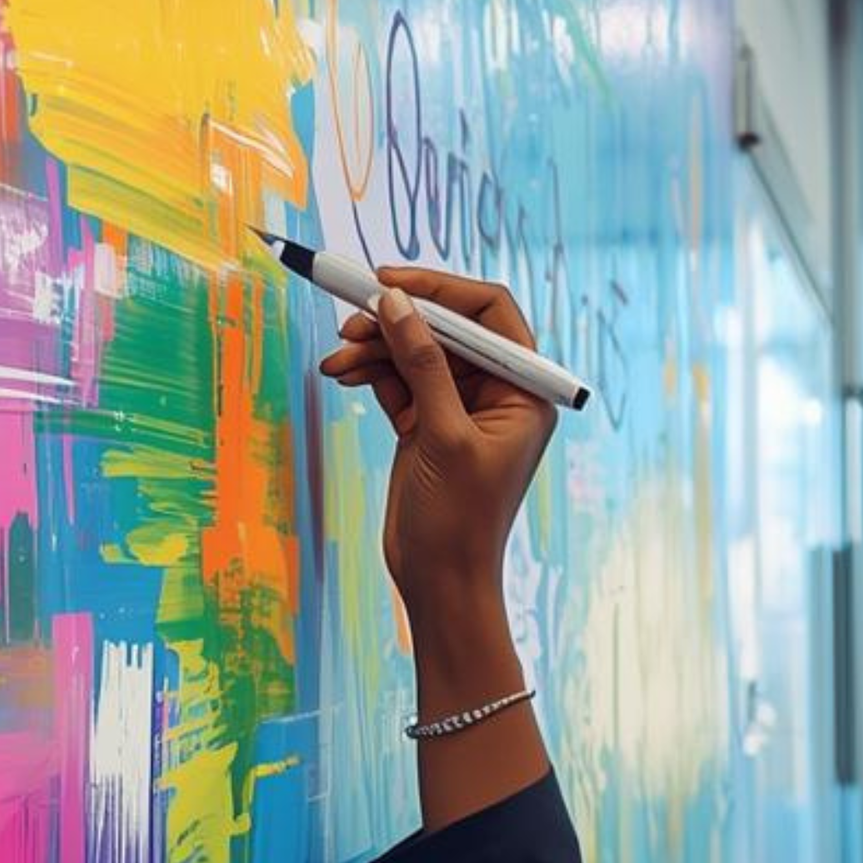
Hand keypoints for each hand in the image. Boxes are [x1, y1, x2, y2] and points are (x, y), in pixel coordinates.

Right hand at [318, 264, 556, 612]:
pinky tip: (341, 371)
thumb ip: (422, 364)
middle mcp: (497, 392)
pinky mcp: (426, 423)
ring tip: (338, 358)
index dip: (442, 289)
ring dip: (375, 347)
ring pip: (415, 351)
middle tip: (352, 317)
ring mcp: (459, 407)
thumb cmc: (460, 519)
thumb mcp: (443, 435)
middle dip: (398, 320)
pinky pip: (397, 379)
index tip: (391, 281)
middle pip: (446, 327)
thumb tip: (396, 301)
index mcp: (524, 390)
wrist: (439, 582)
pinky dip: (370, 371)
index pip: (490, 313)